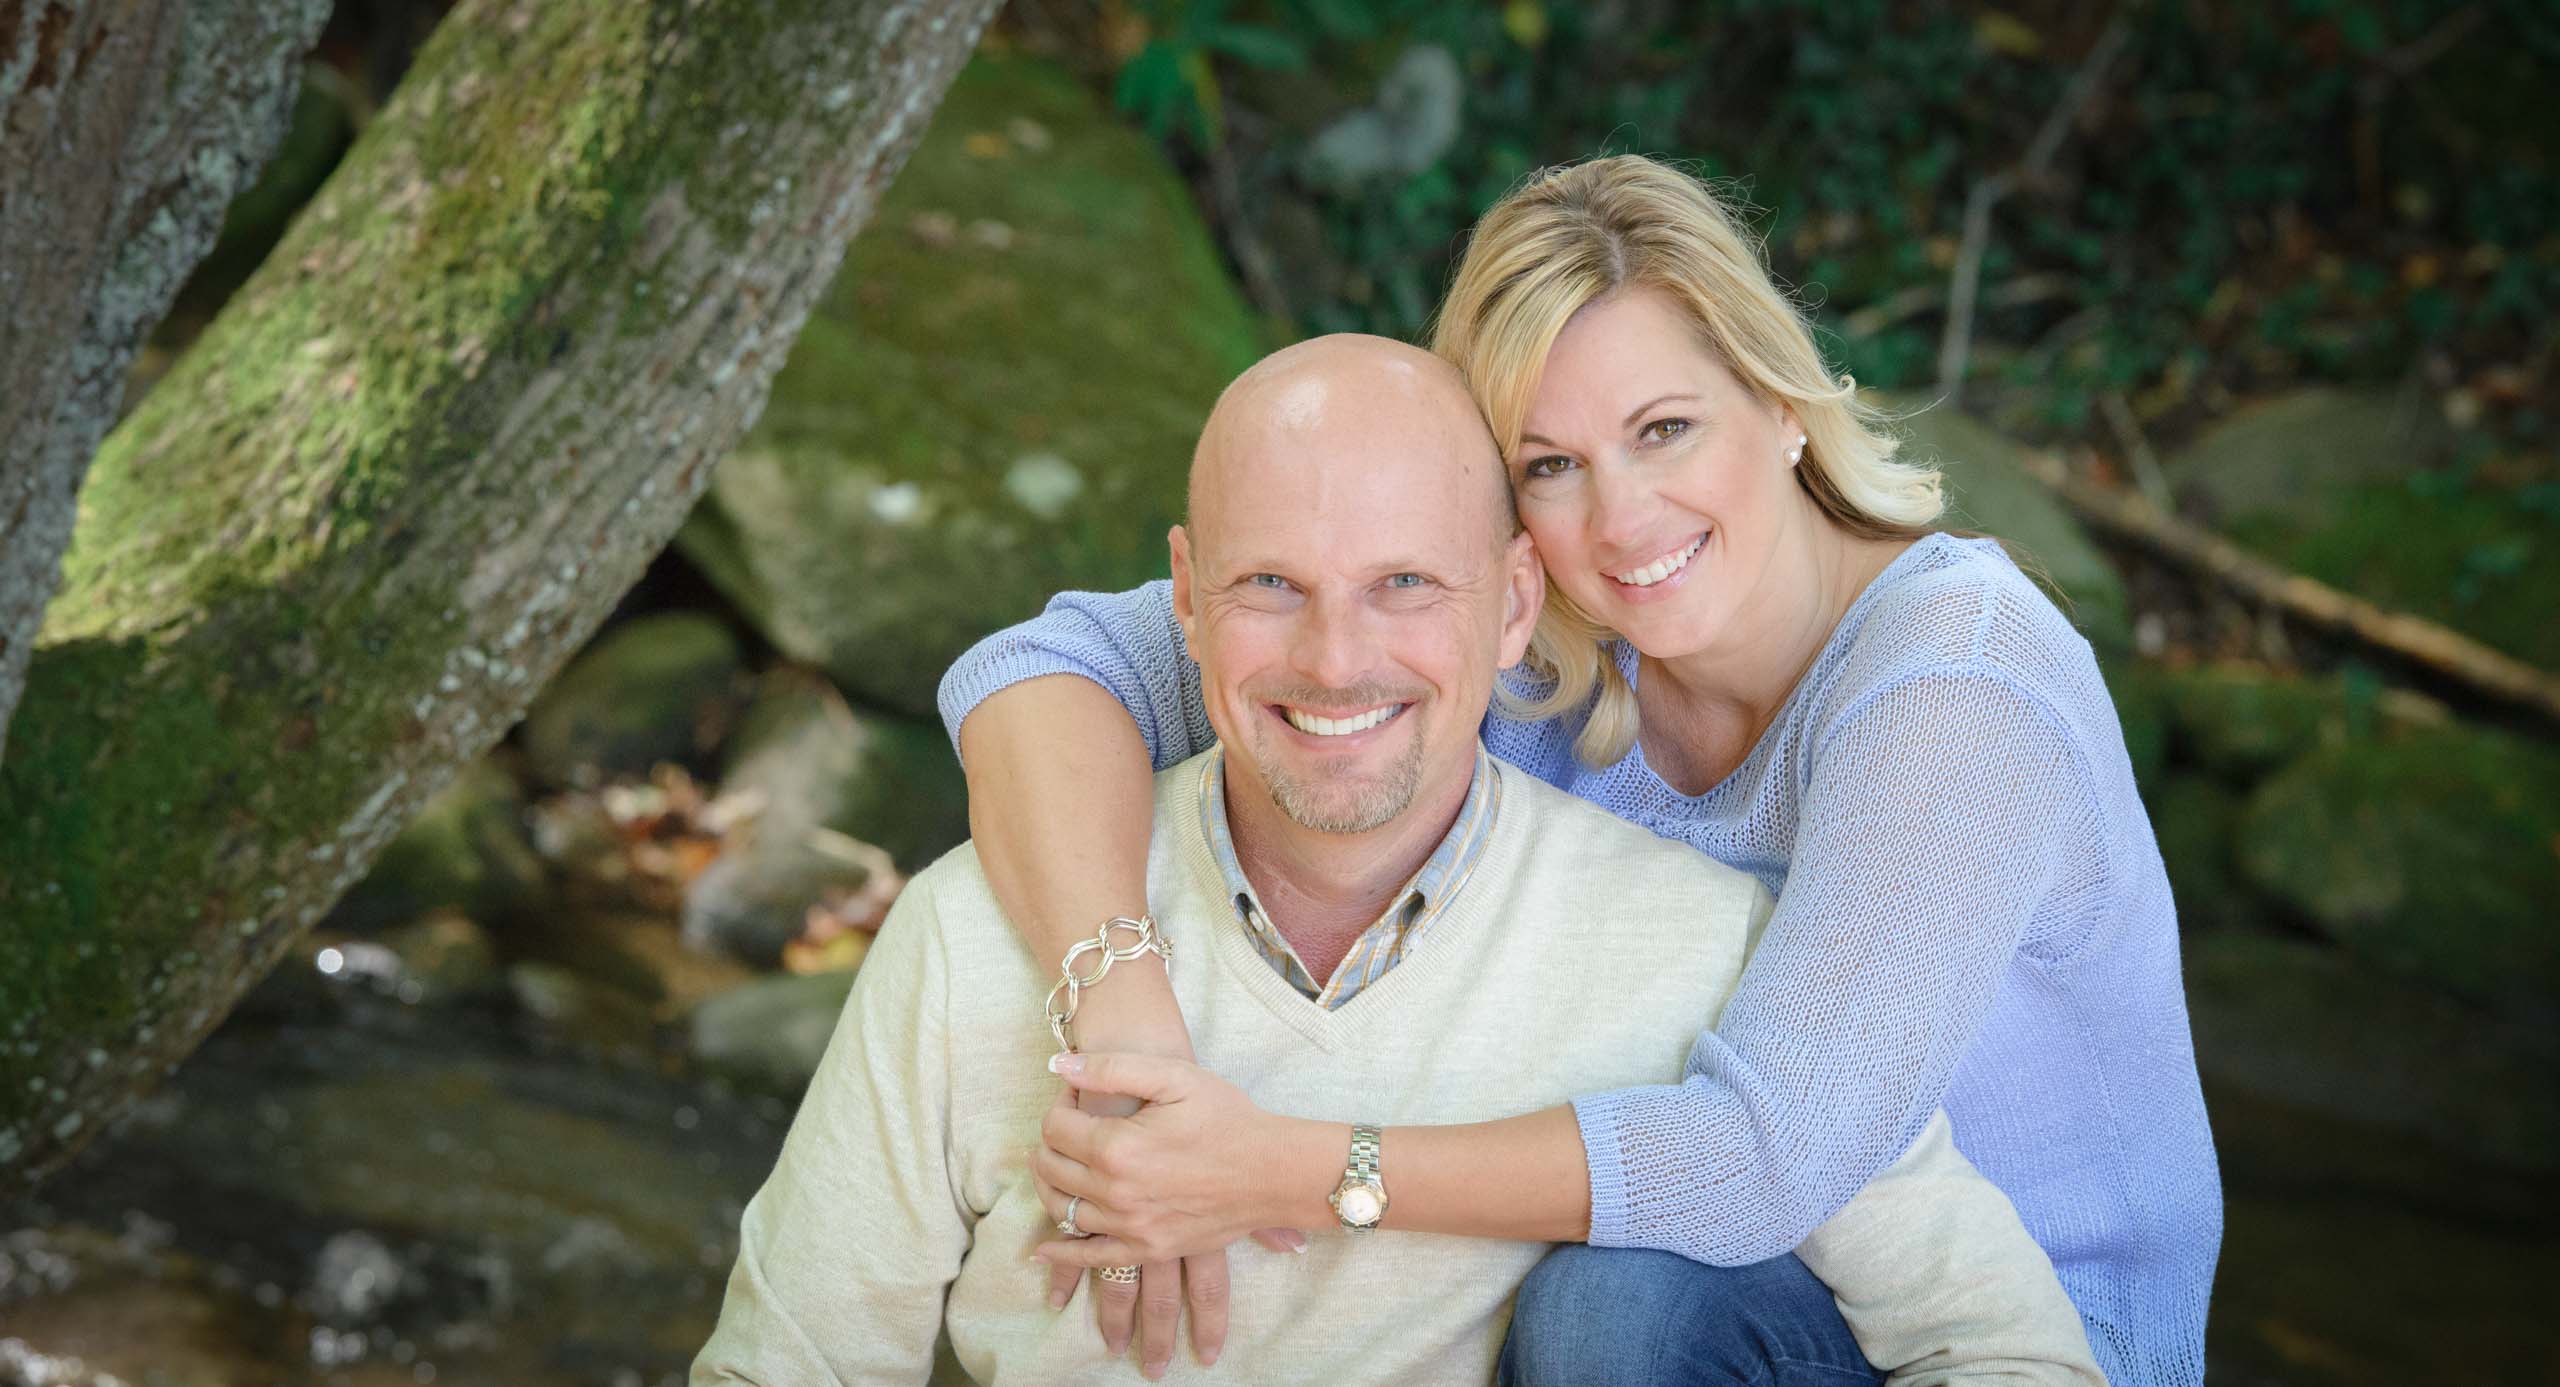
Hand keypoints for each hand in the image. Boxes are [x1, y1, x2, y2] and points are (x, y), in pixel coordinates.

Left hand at [1033, 1052, 1319, 1266]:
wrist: (1273, 1170)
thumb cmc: (1227, 1117)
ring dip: (1051, 1184)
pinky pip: (1090, 1258)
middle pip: (1051, 1167)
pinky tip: (1041, 1250)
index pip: (1055, 1126)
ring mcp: (1130, 1226)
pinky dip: (1061, 1253)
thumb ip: (1112, 1069)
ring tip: (1061, 1165)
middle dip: (1051, 1141)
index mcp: (1116, 1146)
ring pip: (1062, 1208)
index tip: (1077, 1095)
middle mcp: (1116, 1191)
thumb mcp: (1174, 1077)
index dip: (1060, 1104)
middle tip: (1071, 1125)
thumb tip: (1059, 1066)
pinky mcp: (1147, 1249)